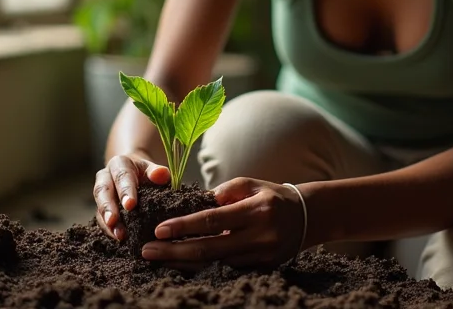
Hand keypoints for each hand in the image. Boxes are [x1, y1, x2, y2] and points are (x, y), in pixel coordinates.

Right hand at [94, 152, 170, 241]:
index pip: (122, 176)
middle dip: (108, 207)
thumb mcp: (152, 169)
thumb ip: (157, 172)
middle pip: (103, 191)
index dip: (125, 191)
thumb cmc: (145, 173)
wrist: (135, 174)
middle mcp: (105, 177)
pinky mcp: (100, 209)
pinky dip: (109, 229)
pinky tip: (119, 238)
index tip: (130, 205)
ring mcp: (100, 194)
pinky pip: (100, 219)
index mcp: (119, 164)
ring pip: (99, 206)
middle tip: (113, 221)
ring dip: (107, 222)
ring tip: (118, 235)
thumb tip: (161, 174)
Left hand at [140, 177, 306, 269]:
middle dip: (174, 251)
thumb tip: (202, 201)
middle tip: (147, 251)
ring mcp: (261, 257)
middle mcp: (259, 237)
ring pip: (215, 264)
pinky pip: (227, 270)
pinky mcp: (262, 269)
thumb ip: (227, 190)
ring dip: (184, 263)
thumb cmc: (272, 195)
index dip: (184, 227)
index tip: (158, 230)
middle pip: (209, 249)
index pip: (212, 221)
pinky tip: (182, 265)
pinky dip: (203, 268)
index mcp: (255, 211)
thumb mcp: (253, 183)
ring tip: (158, 259)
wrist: (306, 217)